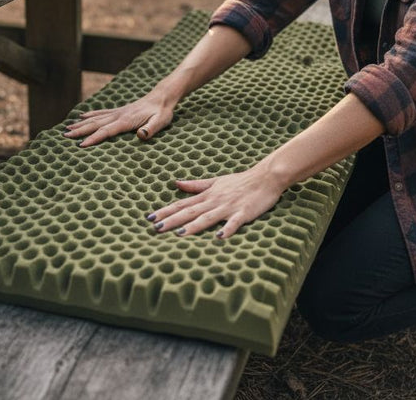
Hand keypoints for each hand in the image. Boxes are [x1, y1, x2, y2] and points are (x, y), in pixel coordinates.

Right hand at [63, 91, 174, 146]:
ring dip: (81, 123)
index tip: (81, 145)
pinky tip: (81, 116)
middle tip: (65, 136)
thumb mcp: (160, 122)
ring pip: (95, 118)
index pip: (106, 131)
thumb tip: (141, 136)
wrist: (162, 97)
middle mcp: (118, 115)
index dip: (93, 138)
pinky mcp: (119, 111)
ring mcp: (117, 112)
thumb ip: (151, 129)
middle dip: (80, 131)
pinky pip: (101, 113)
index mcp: (126, 120)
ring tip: (67, 128)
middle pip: (96, 124)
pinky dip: (90, 115)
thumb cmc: (162, 112)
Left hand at [146, 167, 287, 238]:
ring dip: (193, 226)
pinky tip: (218, 238)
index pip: (182, 204)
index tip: (149, 218)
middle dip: (172, 220)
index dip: (165, 211)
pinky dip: (226, 230)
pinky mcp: (243, 213)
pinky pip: (234, 223)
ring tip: (179, 235)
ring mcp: (228, 207)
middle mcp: (214, 201)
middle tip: (155, 228)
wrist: (266, 177)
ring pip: (207, 218)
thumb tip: (176, 183)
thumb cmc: (241, 181)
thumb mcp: (216, 181)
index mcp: (207, 195)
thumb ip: (195, 185)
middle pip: (190, 212)